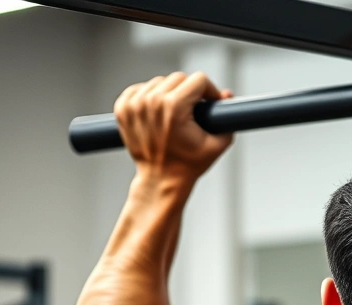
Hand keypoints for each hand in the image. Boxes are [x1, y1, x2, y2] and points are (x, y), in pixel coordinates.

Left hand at [114, 71, 233, 182]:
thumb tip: (227, 95)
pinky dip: (150, 96)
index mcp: (174, 107)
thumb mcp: (217, 145)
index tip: (210, 102)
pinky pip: (140, 89)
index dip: (210, 90)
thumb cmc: (189, 165)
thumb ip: (228, 119)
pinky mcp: (123, 109)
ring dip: (170, 92)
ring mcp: (134, 105)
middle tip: (194, 109)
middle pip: (179, 78)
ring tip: (176, 111)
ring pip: (159, 82)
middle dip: (191, 91)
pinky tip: (158, 111)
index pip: (198, 80)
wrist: (161, 180)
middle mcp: (152, 102)